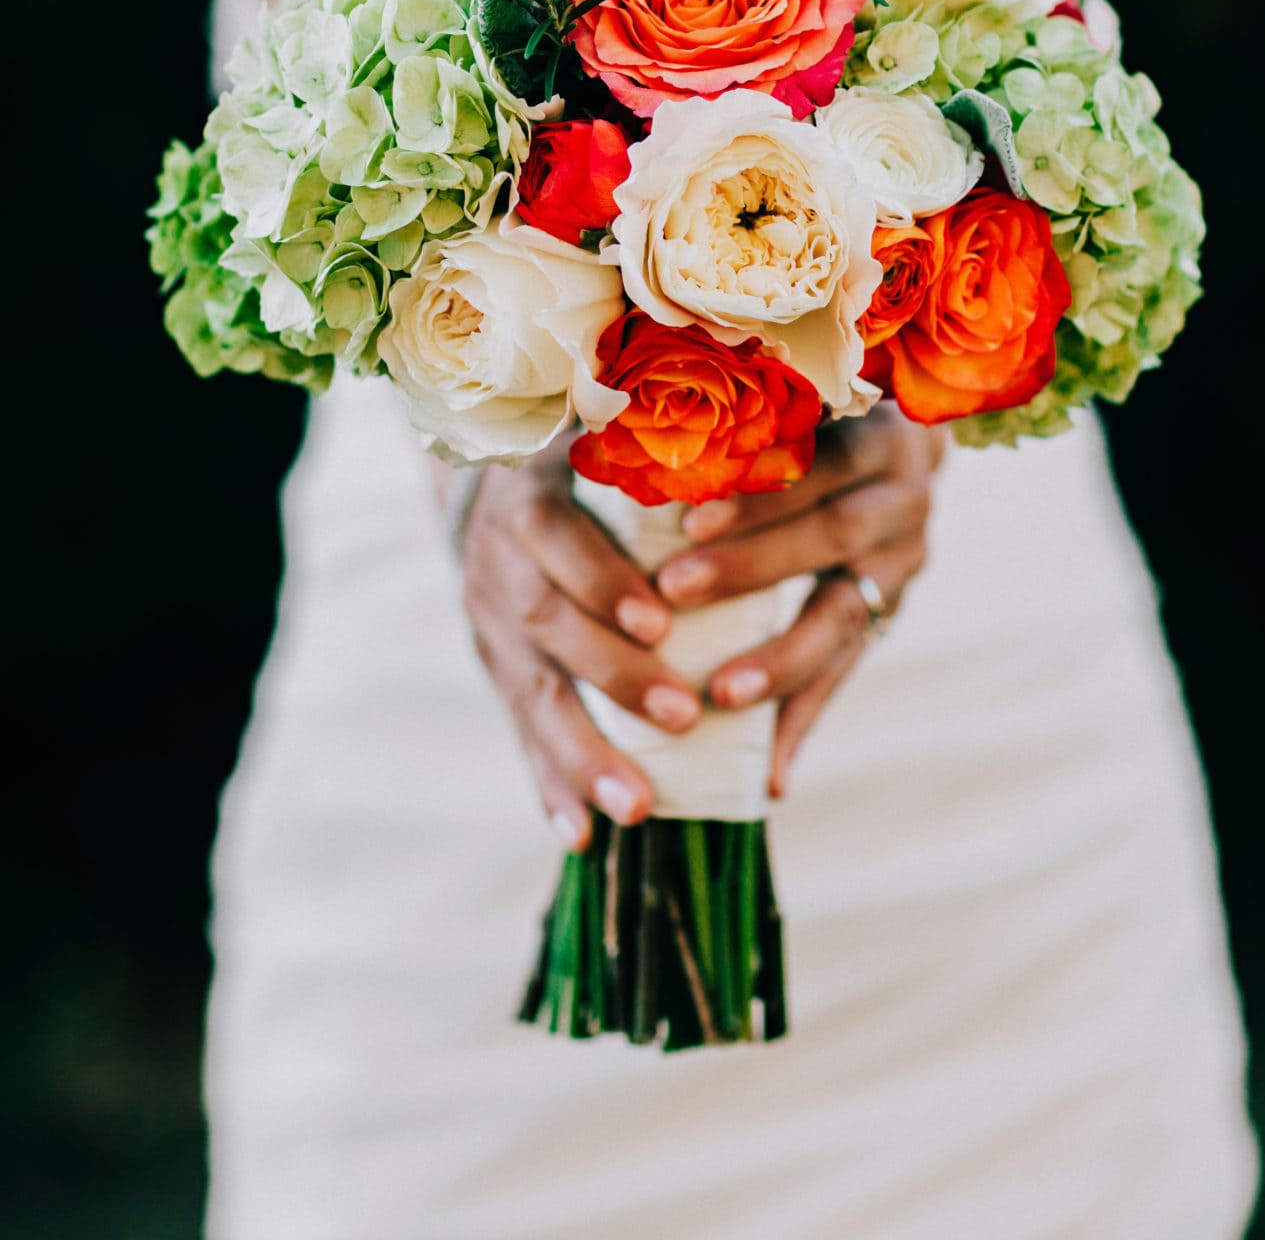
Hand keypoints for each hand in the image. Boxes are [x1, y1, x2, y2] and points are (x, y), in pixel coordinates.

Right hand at [457, 438, 700, 850]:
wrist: (496, 480)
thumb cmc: (589, 459)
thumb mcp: (606, 442)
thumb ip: (661, 456)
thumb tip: (760, 454)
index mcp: (530, 498)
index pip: (556, 537)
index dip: (602, 581)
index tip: (659, 623)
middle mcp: (499, 561)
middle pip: (545, 625)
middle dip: (612, 676)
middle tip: (682, 714)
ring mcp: (490, 621)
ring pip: (530, 694)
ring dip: (582, 753)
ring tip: (638, 804)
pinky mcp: (496, 669)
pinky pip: (519, 733)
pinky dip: (549, 785)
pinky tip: (580, 834)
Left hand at [653, 406, 942, 797]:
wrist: (894, 447)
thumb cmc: (806, 422)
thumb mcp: (792, 406)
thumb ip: (738, 418)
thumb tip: (623, 418)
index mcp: (875, 438)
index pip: (818, 460)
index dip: (755, 491)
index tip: (688, 517)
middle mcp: (901, 502)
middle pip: (830, 536)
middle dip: (751, 567)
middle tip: (674, 590)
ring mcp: (901, 565)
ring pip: (843, 618)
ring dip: (780, 661)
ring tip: (721, 697)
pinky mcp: (887, 617)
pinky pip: (846, 674)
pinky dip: (803, 722)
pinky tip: (772, 776)